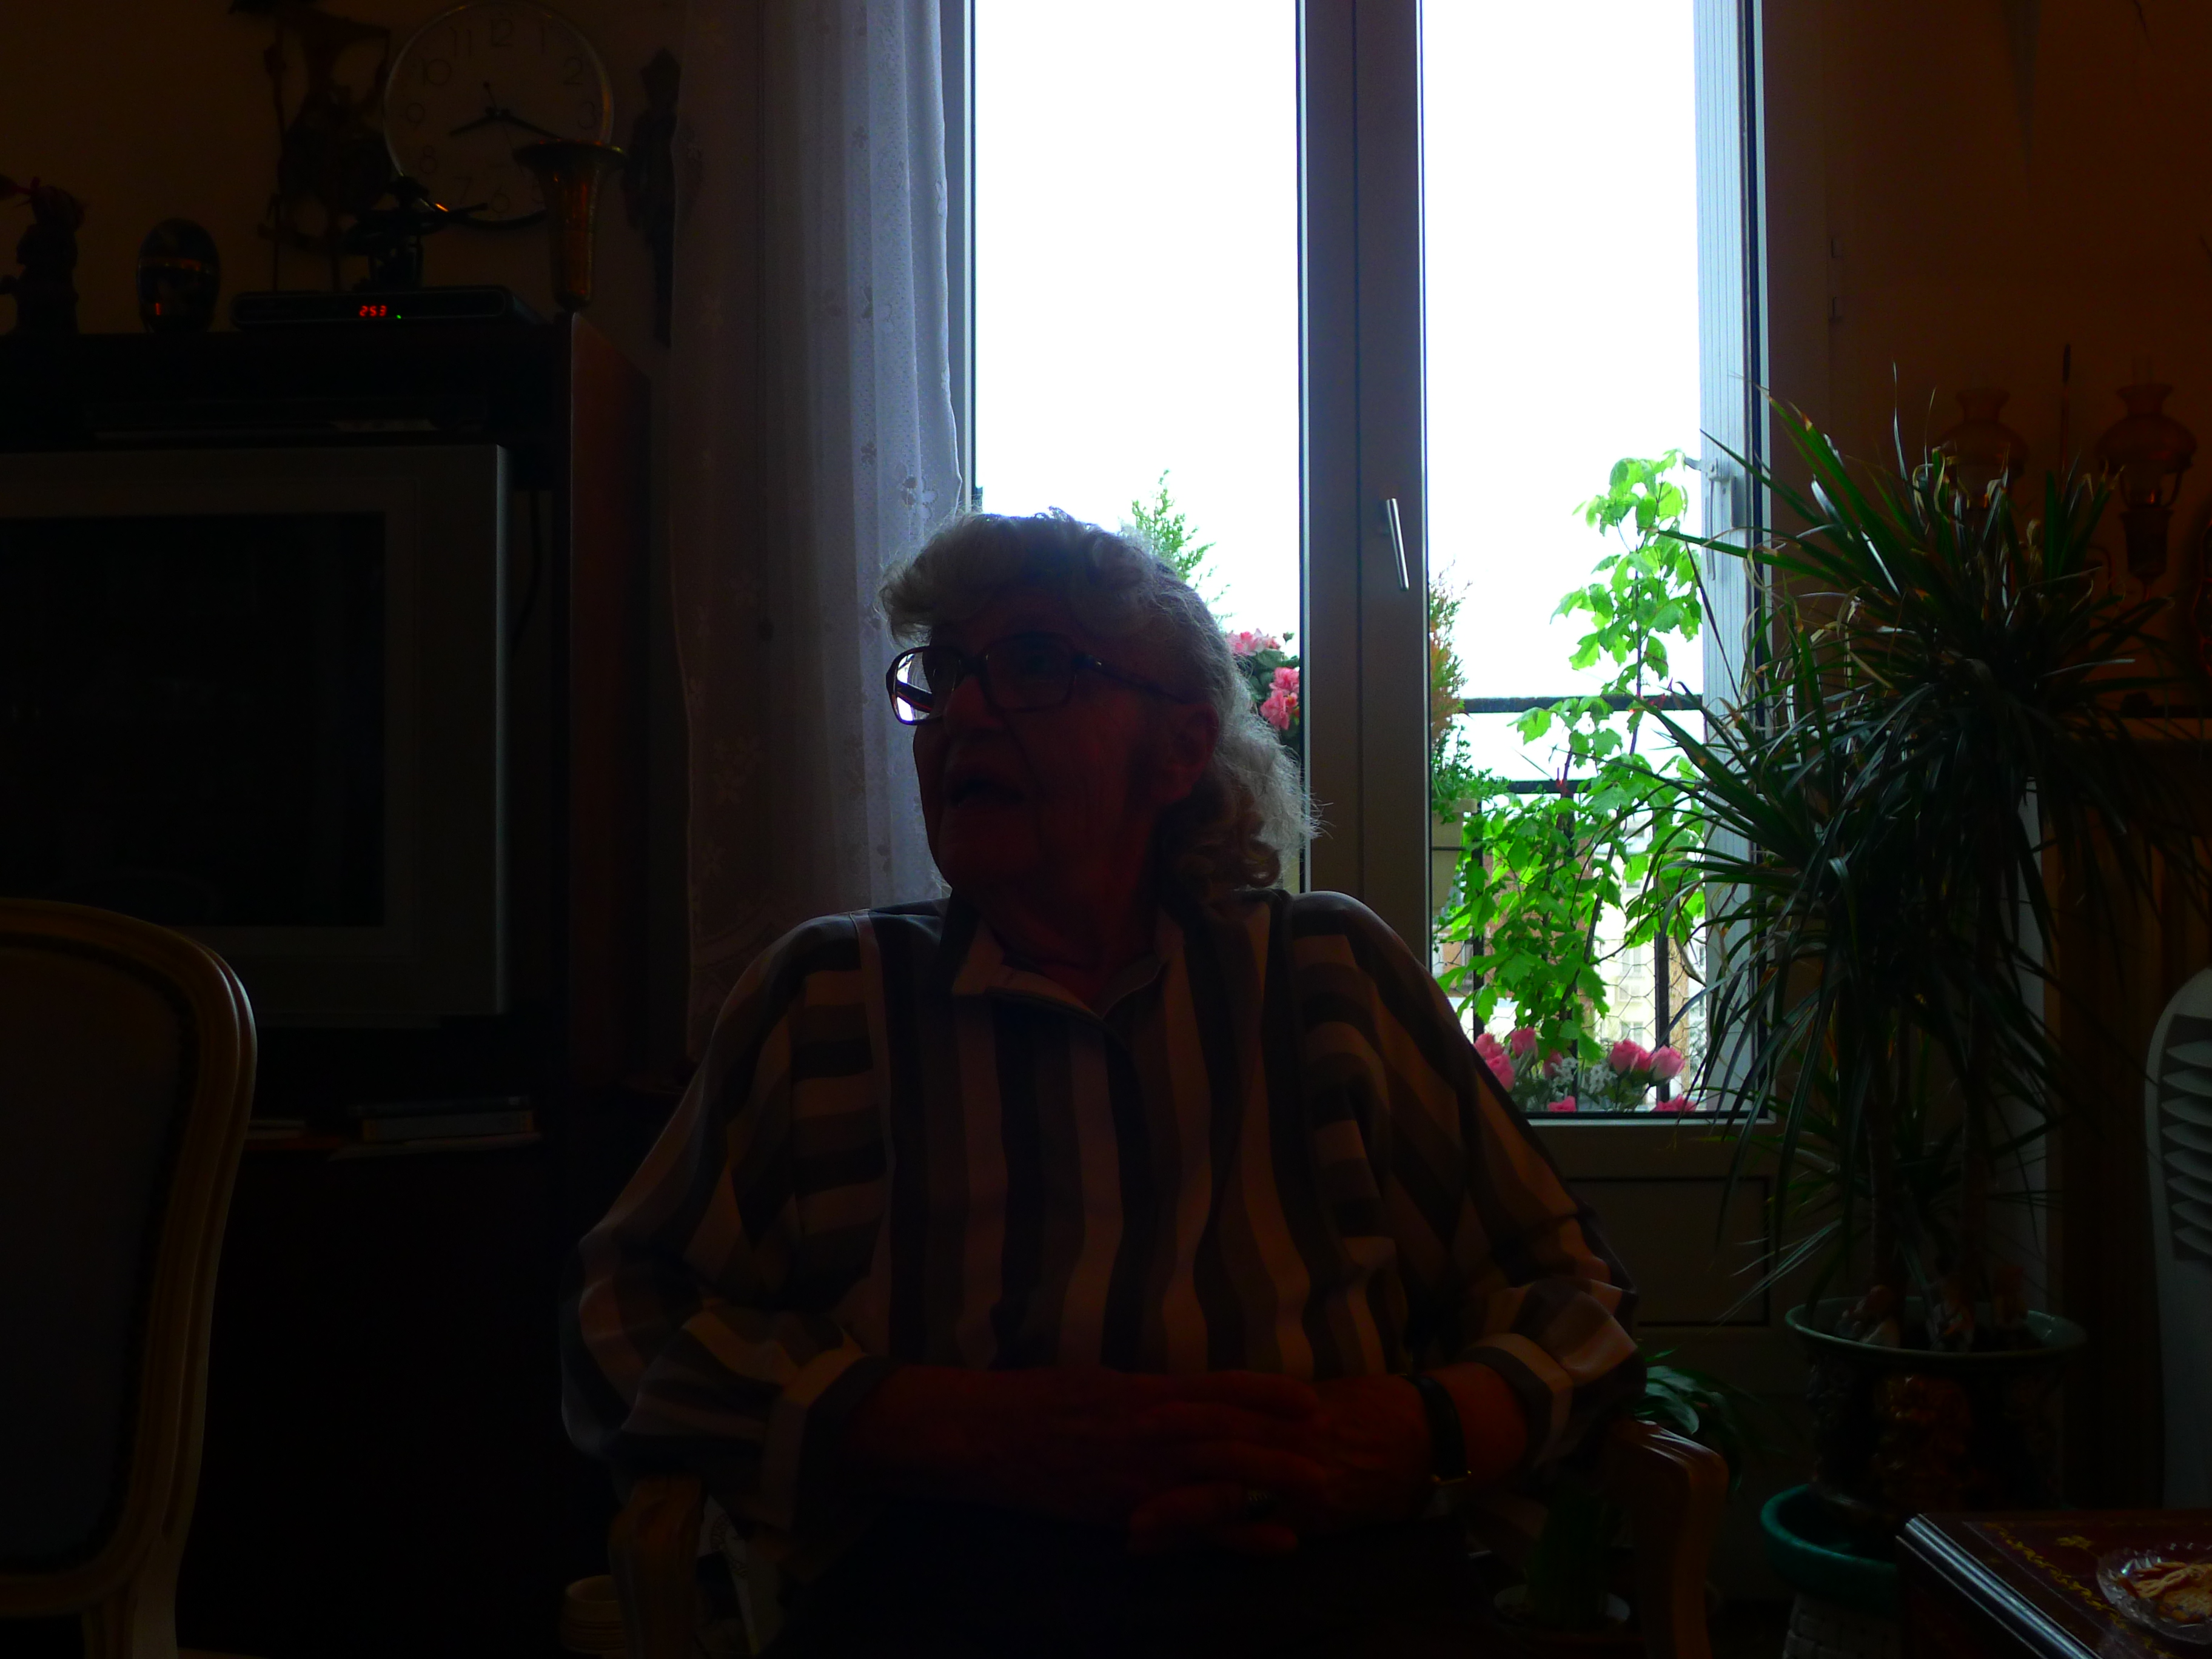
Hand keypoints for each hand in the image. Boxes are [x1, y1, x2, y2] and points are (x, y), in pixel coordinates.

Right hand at [841, 1365, 1328, 1549]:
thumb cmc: (1037, 1401)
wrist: (983, 1436)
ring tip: (1319, 1493)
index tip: (1309, 1398)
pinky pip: (1192, 1526)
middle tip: (1333, 1448)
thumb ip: (1147, 1393)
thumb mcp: (1098, 1381)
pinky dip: (1237, 1536)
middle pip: (1230, 1436)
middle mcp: (1148, 1431)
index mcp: (1144, 1392)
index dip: (1267, 1393)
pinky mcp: (1126, 1512)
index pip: (1218, 1388)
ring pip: (1219, 1479)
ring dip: (1273, 1486)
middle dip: (1283, 1443)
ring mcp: (1139, 1475)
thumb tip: (1184, 1397)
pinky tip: (1275, 1543)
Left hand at [1125, 1373, 1429, 1553]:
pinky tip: (1189, 1554)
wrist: (1429, 1438)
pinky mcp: (1313, 1518)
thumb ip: (1266, 1400)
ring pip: (1232, 1497)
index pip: (1225, 1402)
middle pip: (1220, 1446)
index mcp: (1286, 1404)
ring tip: (1135, 1526)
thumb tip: (1220, 1399)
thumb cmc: (1370, 1406)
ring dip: (1180, 1512)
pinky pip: (1261, 1533)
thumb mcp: (1314, 1391)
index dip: (1181, 1408)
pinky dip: (1222, 1545)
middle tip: (1119, 1462)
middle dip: (1169, 1456)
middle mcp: (1290, 1439)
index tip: (1139, 1413)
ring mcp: (1301, 1482)